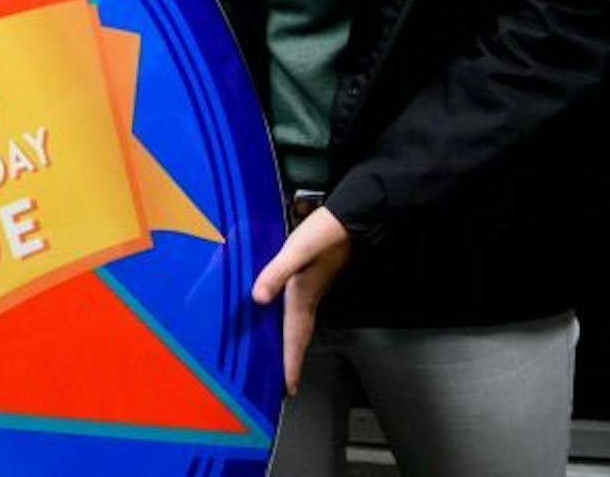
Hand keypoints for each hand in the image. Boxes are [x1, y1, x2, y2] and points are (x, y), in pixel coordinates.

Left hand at [251, 206, 350, 394]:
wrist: (352, 220)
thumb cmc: (325, 234)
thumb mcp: (296, 250)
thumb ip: (276, 273)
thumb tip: (257, 299)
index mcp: (302, 296)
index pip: (295, 338)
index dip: (291, 364)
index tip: (288, 390)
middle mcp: (308, 297)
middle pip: (298, 337)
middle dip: (292, 361)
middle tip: (286, 385)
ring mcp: (313, 289)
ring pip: (300, 325)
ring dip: (292, 345)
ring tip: (284, 361)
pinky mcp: (313, 279)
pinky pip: (299, 311)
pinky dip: (292, 324)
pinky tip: (285, 320)